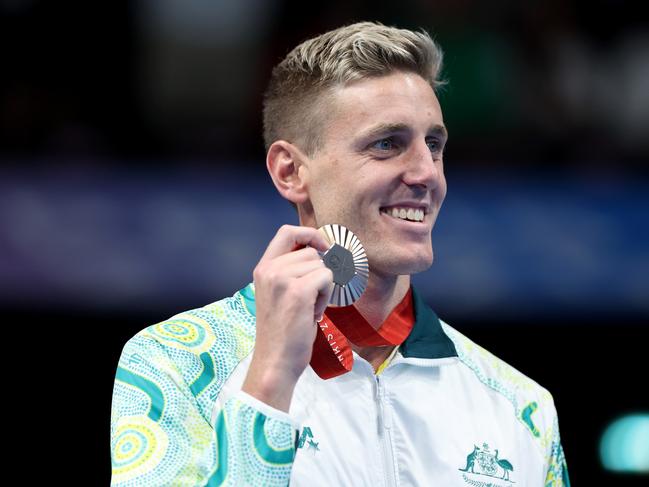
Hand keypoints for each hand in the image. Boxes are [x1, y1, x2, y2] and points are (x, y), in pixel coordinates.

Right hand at [241, 224, 333, 411]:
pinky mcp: (298, 291)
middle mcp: (269, 269)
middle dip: (320, 272)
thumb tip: (322, 251)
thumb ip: (291, 270)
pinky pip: (327, 277)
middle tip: (310, 299)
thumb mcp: (278, 293)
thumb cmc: (281, 332)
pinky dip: (327, 296)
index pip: (286, 231)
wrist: (274, 361)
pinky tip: (314, 313)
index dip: (309, 234)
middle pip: (310, 251)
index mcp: (263, 268)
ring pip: (321, 265)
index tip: (323, 248)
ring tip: (310, 308)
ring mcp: (282, 279)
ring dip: (324, 286)